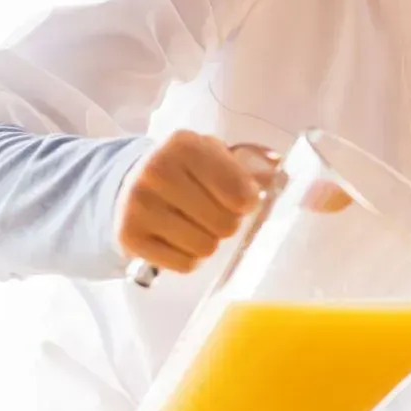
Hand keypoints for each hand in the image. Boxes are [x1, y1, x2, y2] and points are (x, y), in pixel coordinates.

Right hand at [113, 131, 282, 273]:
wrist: (129, 183)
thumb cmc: (188, 170)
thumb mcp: (217, 155)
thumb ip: (254, 165)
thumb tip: (281, 173)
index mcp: (185, 145)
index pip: (240, 192)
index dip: (248, 202)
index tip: (241, 199)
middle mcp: (157, 171)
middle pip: (225, 223)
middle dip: (227, 222)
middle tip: (214, 212)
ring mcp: (138, 205)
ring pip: (206, 248)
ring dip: (209, 241)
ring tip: (196, 224)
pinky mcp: (129, 237)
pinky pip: (184, 265)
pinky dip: (189, 257)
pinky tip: (179, 238)